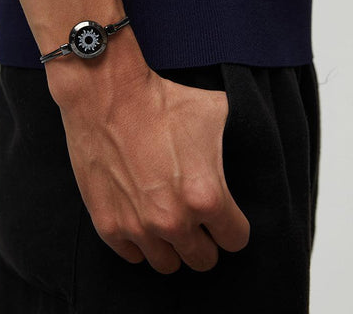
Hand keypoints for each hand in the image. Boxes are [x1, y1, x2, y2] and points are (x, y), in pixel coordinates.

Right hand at [48, 51, 249, 273]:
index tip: (224, 216)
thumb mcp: (217, 112)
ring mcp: (137, 227)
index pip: (236, 240)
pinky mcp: (108, 225)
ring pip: (168, 264)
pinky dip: (140, 243)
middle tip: (195, 218)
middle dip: (204, 241)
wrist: (109, 97)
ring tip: (168, 221)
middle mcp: (173, 221)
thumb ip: (242, 138)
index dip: (232, 226)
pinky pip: (132, 256)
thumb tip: (255, 144)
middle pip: (204, 260)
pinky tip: (141, 219)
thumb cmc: (161, 103)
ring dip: (172, 246)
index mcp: (207, 197)